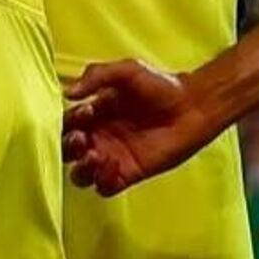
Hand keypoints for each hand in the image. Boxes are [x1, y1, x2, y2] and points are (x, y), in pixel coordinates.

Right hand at [62, 59, 217, 194]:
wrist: (191, 106)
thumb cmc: (160, 85)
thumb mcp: (126, 70)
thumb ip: (96, 75)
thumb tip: (68, 92)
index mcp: (94, 112)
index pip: (66, 123)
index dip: (67, 121)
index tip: (84, 111)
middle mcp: (100, 136)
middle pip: (68, 151)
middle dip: (67, 147)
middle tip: (80, 138)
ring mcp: (113, 157)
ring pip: (81, 174)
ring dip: (80, 168)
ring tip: (94, 154)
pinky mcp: (129, 174)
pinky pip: (105, 187)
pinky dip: (101, 180)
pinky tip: (112, 163)